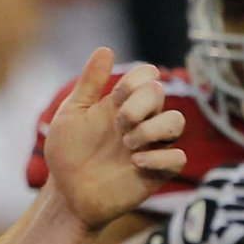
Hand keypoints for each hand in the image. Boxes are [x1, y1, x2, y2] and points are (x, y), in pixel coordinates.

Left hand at [42, 49, 185, 230]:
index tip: (114, 96)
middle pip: (160, 93)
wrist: (65, 194)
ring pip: (176, 122)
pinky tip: (134, 162)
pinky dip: (159, 156)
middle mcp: (140, 121)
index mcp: (121, 103)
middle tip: (117, 125)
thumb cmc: (67, 154)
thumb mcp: (71, 114)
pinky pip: (177, 157)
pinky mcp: (157, 172)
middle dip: (139, 104)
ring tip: (127, 144)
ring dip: (152, 129)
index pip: (146, 76)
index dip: (136, 79)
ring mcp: (150, 146)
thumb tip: (106, 49)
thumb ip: (89, 83)